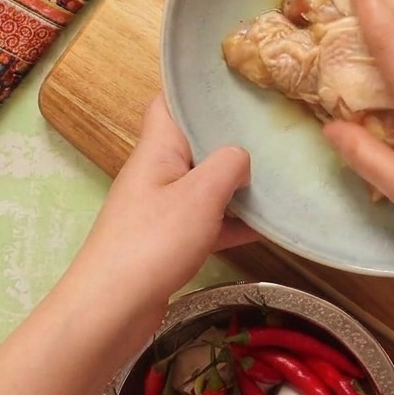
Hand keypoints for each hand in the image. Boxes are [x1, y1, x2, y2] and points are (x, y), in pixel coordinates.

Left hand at [65, 93, 257, 335]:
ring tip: (283, 171)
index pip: (169, 102)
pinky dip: (235, 220)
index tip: (236, 82)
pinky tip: (270, 225)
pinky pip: (209, 220)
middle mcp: (158, 173)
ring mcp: (163, 209)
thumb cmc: (153, 242)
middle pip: (196, 142)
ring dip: (239, 182)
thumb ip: (229, 165)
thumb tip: (243, 155)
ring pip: (207, 183)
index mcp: (158, 149)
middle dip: (232, 135)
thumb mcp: (200, 195)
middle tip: (275, 125)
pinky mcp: (171, 241)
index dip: (197, 88)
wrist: (110, 312)